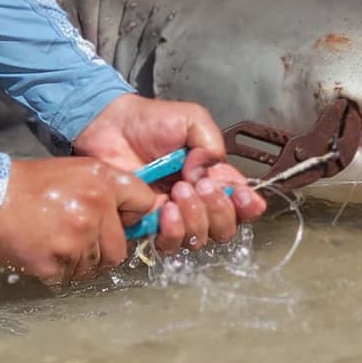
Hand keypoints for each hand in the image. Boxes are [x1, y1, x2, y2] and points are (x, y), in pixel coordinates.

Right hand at [0, 157, 154, 285]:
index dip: (133, 215)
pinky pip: (69, 276)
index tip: (120, 220)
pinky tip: (45, 250)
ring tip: (59, 241)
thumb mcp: (80, 170)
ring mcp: (75, 241)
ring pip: (95, 266)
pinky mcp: (54, 265)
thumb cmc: (34, 183)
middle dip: (105, 249)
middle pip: (120, 249)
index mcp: (103, 183)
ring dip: (81, 260)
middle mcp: (94, 211)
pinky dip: (60, 269)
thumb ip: (110, 189)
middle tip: (83, 239)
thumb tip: (134, 214)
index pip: (144, 204)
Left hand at [73, 94, 266, 250]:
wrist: (112, 126)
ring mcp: (174, 215)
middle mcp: (198, 201)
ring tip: (179, 190)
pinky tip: (165, 209)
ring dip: (196, 217)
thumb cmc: (152, 121)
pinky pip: (170, 242)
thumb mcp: (194, 119)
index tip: (242, 196)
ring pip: (200, 238)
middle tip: (201, 185)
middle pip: (225, 228)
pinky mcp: (148, 224)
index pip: (242, 204)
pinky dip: (174, 229)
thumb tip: (205, 176)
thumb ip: (212, 144)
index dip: (248, 207)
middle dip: (219, 210)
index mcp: (214, 177)